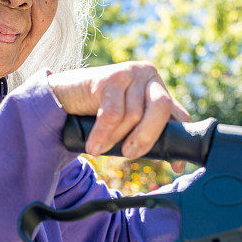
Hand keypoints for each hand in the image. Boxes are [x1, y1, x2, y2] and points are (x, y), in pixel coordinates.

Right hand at [47, 62, 190, 171]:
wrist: (63, 96)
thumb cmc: (98, 111)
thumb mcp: (128, 122)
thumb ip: (148, 133)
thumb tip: (176, 164)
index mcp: (158, 89)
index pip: (178, 115)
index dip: (179, 140)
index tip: (176, 168)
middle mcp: (149, 76)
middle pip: (161, 108)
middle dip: (147, 136)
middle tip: (130, 154)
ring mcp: (131, 73)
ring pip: (134, 114)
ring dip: (116, 138)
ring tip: (100, 148)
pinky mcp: (111, 76)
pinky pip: (113, 113)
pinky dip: (103, 134)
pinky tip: (93, 146)